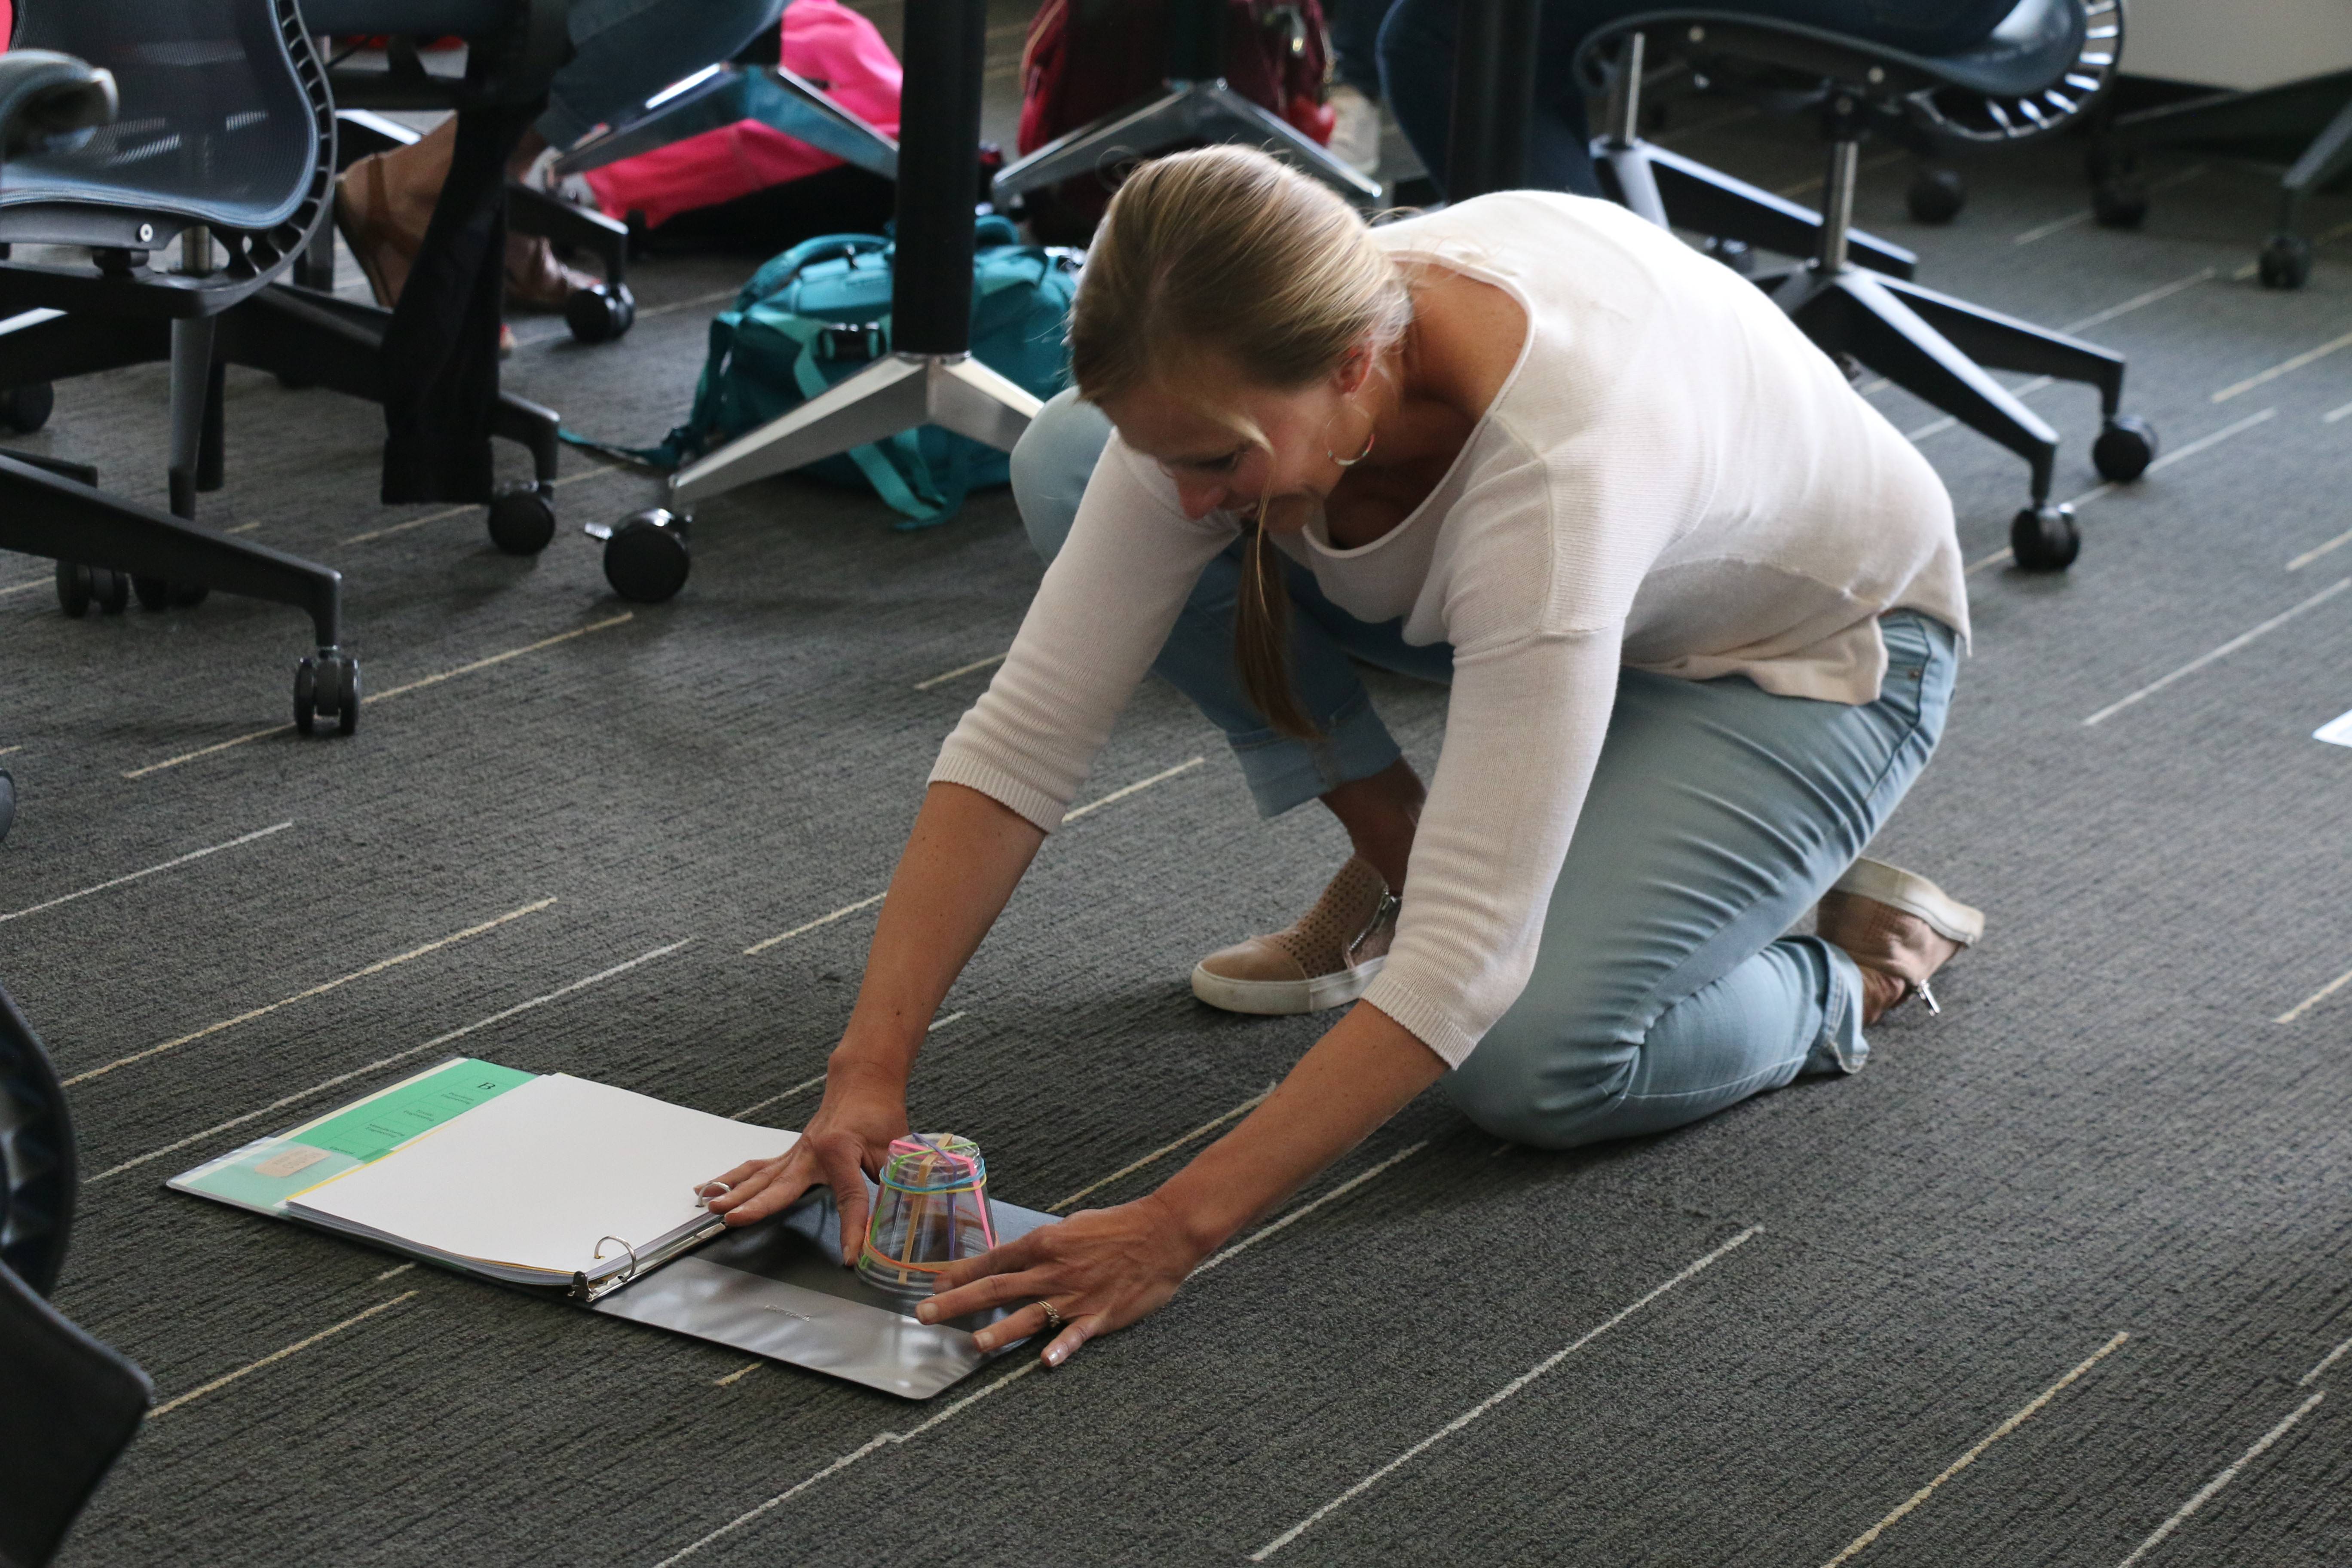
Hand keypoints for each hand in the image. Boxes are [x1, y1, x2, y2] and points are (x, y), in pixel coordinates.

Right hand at [699, 1061, 908, 1262]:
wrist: (863, 1083)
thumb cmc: (878, 1114)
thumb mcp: (894, 1148)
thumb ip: (893, 1182)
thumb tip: (902, 1216)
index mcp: (840, 1152)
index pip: (849, 1198)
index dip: (852, 1229)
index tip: (851, 1257)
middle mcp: (810, 1153)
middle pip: (780, 1185)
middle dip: (756, 1206)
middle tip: (734, 1220)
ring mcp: (795, 1154)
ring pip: (759, 1176)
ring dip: (734, 1192)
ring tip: (712, 1208)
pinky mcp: (788, 1156)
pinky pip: (756, 1170)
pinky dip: (732, 1179)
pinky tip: (707, 1188)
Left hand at [915, 1193, 1209, 1367]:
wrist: (1163, 1231)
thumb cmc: (1118, 1226)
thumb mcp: (1074, 1226)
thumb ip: (1044, 1245)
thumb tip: (1017, 1257)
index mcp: (1045, 1243)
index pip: (993, 1259)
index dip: (960, 1272)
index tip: (932, 1283)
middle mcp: (1053, 1268)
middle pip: (997, 1287)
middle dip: (958, 1301)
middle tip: (925, 1314)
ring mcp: (1076, 1293)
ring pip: (1031, 1313)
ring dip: (1000, 1329)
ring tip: (974, 1343)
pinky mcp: (1100, 1313)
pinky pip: (1077, 1333)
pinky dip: (1062, 1347)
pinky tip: (1046, 1363)